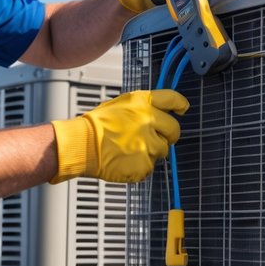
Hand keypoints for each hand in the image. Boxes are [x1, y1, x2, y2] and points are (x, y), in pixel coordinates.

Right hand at [50, 90, 189, 182]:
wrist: (81, 145)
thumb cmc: (96, 126)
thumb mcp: (120, 105)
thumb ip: (142, 108)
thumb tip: (157, 113)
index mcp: (142, 103)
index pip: (172, 99)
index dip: (180, 104)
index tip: (183, 108)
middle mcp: (149, 120)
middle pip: (174, 129)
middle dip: (168, 135)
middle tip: (155, 138)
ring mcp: (148, 144)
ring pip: (162, 150)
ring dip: (151, 151)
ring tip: (130, 149)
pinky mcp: (144, 164)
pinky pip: (150, 166)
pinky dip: (140, 166)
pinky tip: (125, 160)